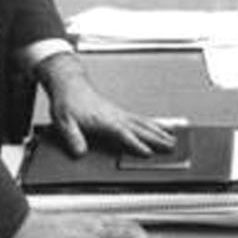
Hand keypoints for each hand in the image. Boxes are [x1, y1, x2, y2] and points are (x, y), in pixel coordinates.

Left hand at [38, 55, 177, 156]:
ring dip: (159, 131)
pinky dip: (152, 124)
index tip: (149, 152)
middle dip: (157, 138)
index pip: (124, 134)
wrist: (70, 84)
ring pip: (144, 123)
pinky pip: (140, 119)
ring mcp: (119, 113)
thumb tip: (80, 153)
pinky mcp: (119, 112)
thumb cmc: (68, 102)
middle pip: (141, 128)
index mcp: (105, 120)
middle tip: (172, 146)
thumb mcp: (64, 122)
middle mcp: (116, 116)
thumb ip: (73, 138)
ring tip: (172, 138)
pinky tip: (158, 127)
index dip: (136, 144)